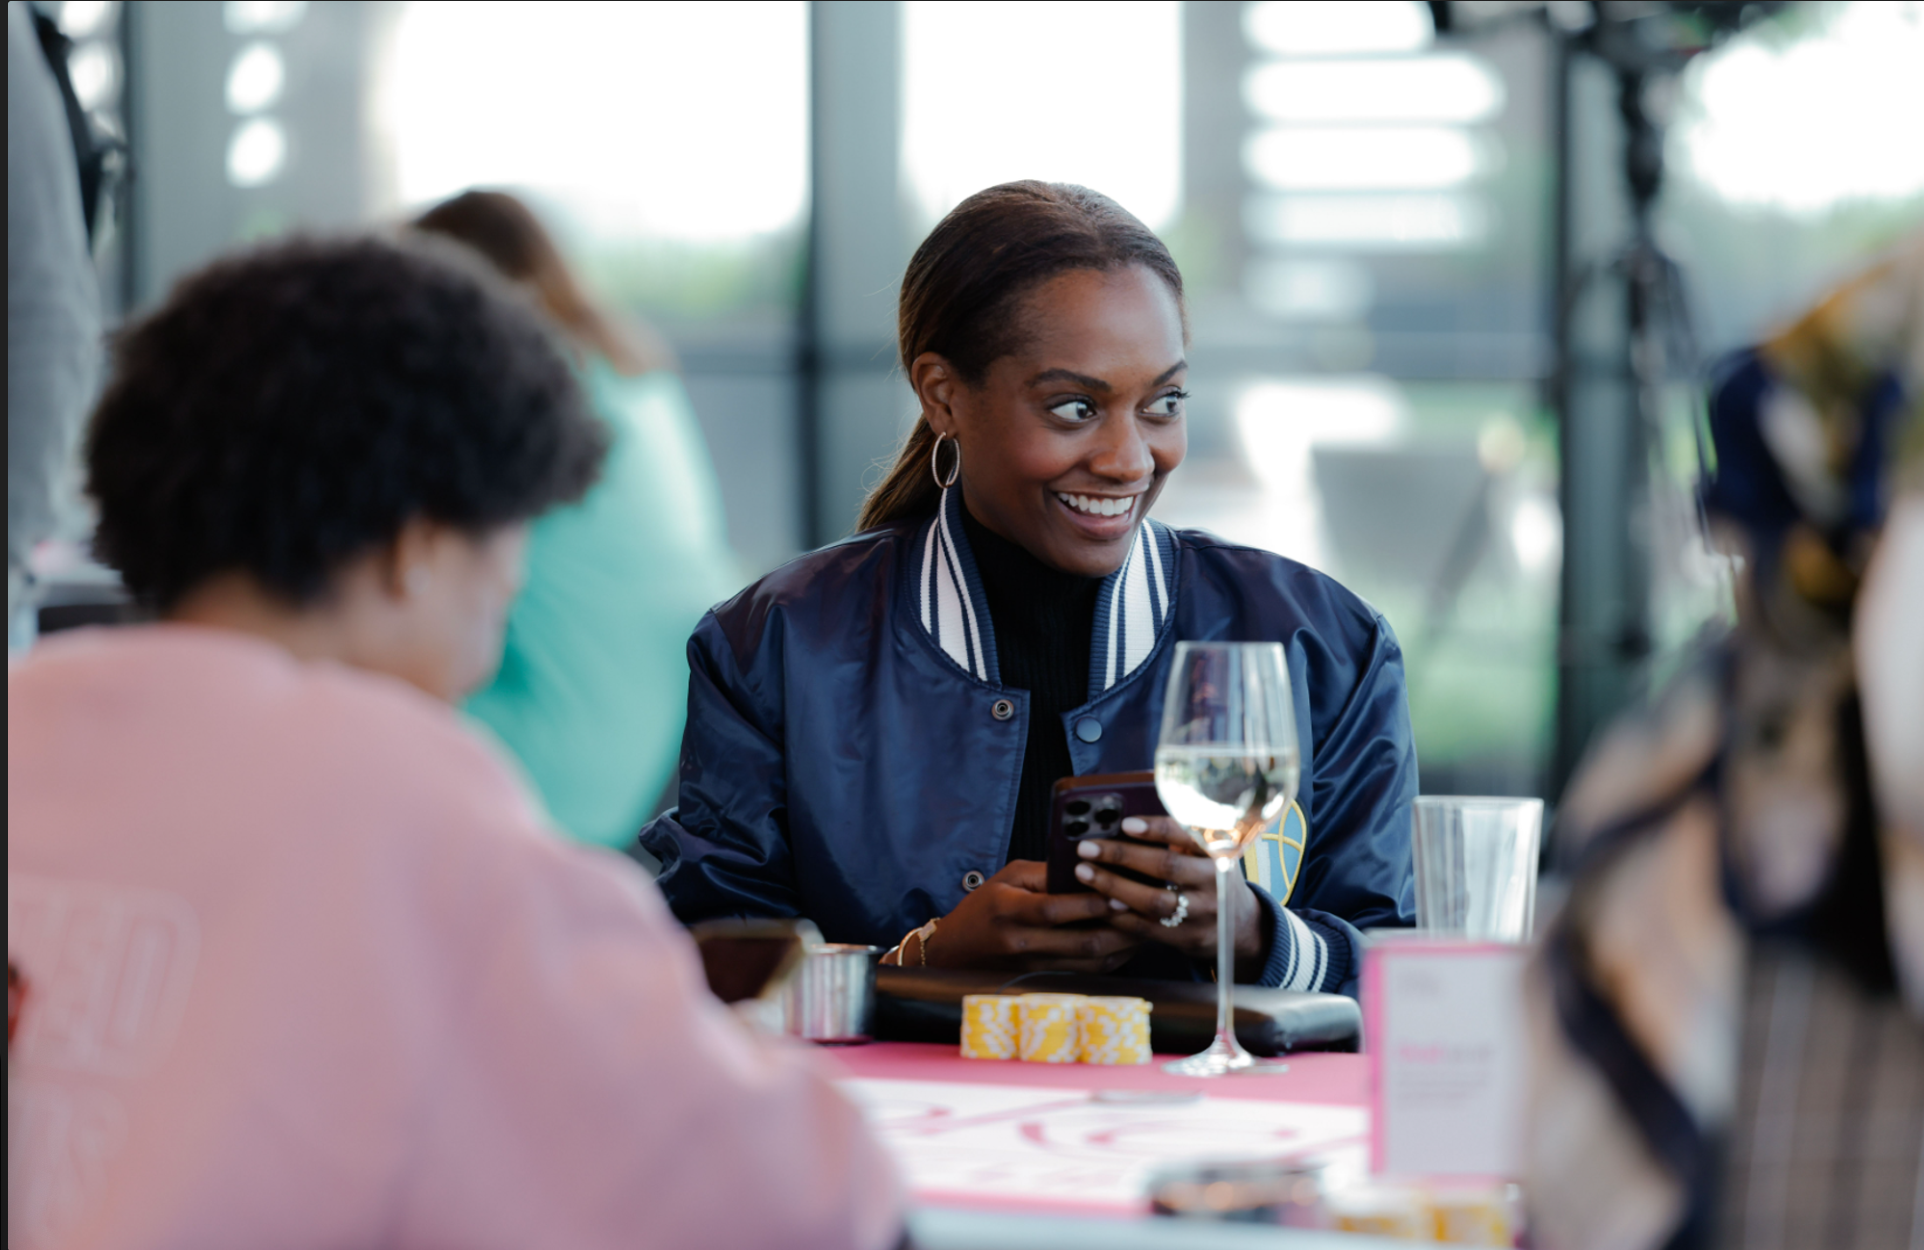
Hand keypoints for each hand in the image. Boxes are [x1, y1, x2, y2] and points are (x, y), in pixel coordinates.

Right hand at [924, 860, 1142, 973]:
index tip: (1120, 894)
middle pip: (1080, 942)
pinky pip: (1086, 973)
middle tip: (1144, 911)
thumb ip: (1046, 873)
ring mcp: (1033, 966)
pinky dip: (1110, 960)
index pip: (1054, 909)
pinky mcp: (1043, 979)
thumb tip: (1089, 867)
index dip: (1090, 904)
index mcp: (1009, 911)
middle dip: (1119, 928)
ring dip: (1122, 947)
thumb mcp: (1007, 878)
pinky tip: (1125, 944)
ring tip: (1144, 927)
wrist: (955, 953)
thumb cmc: (983, 908)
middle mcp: (1022, 943)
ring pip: (1089, 963)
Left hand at [1072, 816, 1266, 976]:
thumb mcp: (1210, 851)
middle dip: (1122, 855)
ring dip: (1114, 885)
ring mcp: (1202, 912)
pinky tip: (1097, 903)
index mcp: (1219, 851)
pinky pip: (1147, 927)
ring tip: (1085, 872)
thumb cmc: (1212, 877)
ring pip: (1153, 900)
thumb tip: (1129, 819)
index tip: (1126, 824)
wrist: (1241, 926)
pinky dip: (1119, 915)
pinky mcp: (1187, 938)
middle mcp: (1214, 880)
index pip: (1188, 834)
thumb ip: (1181, 836)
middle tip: (1087, 848)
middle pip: (1165, 866)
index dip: (1157, 829)